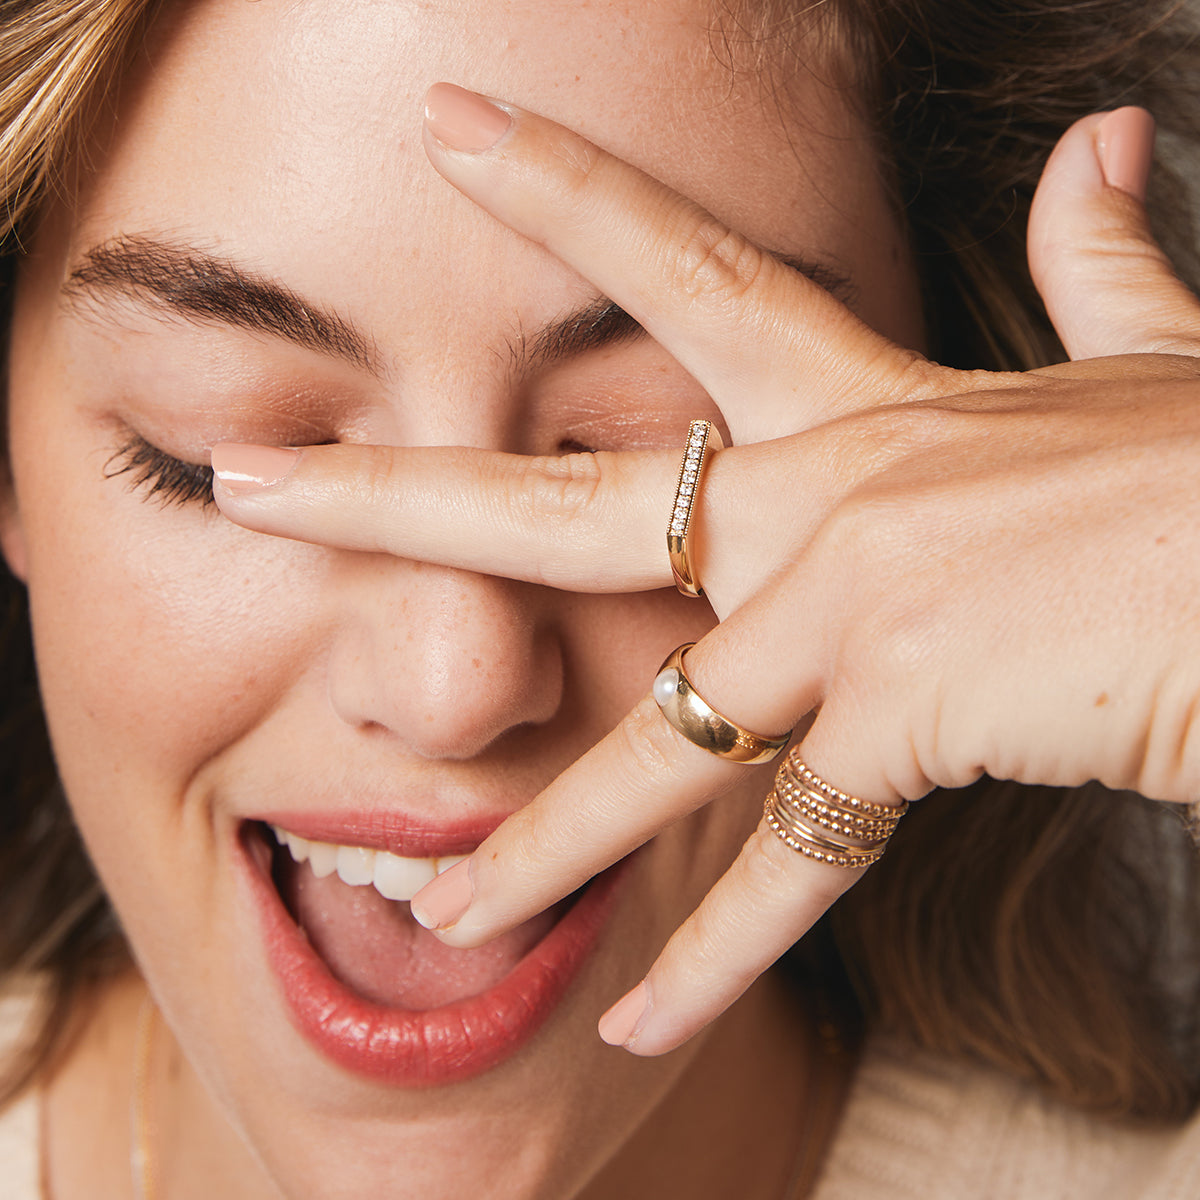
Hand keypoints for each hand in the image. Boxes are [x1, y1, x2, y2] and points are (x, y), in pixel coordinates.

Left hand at [211, 88, 1199, 1053]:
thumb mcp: (1138, 364)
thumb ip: (1096, 262)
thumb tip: (1104, 142)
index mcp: (861, 407)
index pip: (681, 268)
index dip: (564, 187)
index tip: (449, 129)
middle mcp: (823, 500)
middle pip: (559, 503)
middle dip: (390, 498)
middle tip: (242, 489)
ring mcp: (852, 613)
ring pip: (652, 739)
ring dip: (541, 837)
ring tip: (438, 913)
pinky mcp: (908, 721)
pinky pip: (793, 858)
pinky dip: (728, 952)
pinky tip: (641, 1019)